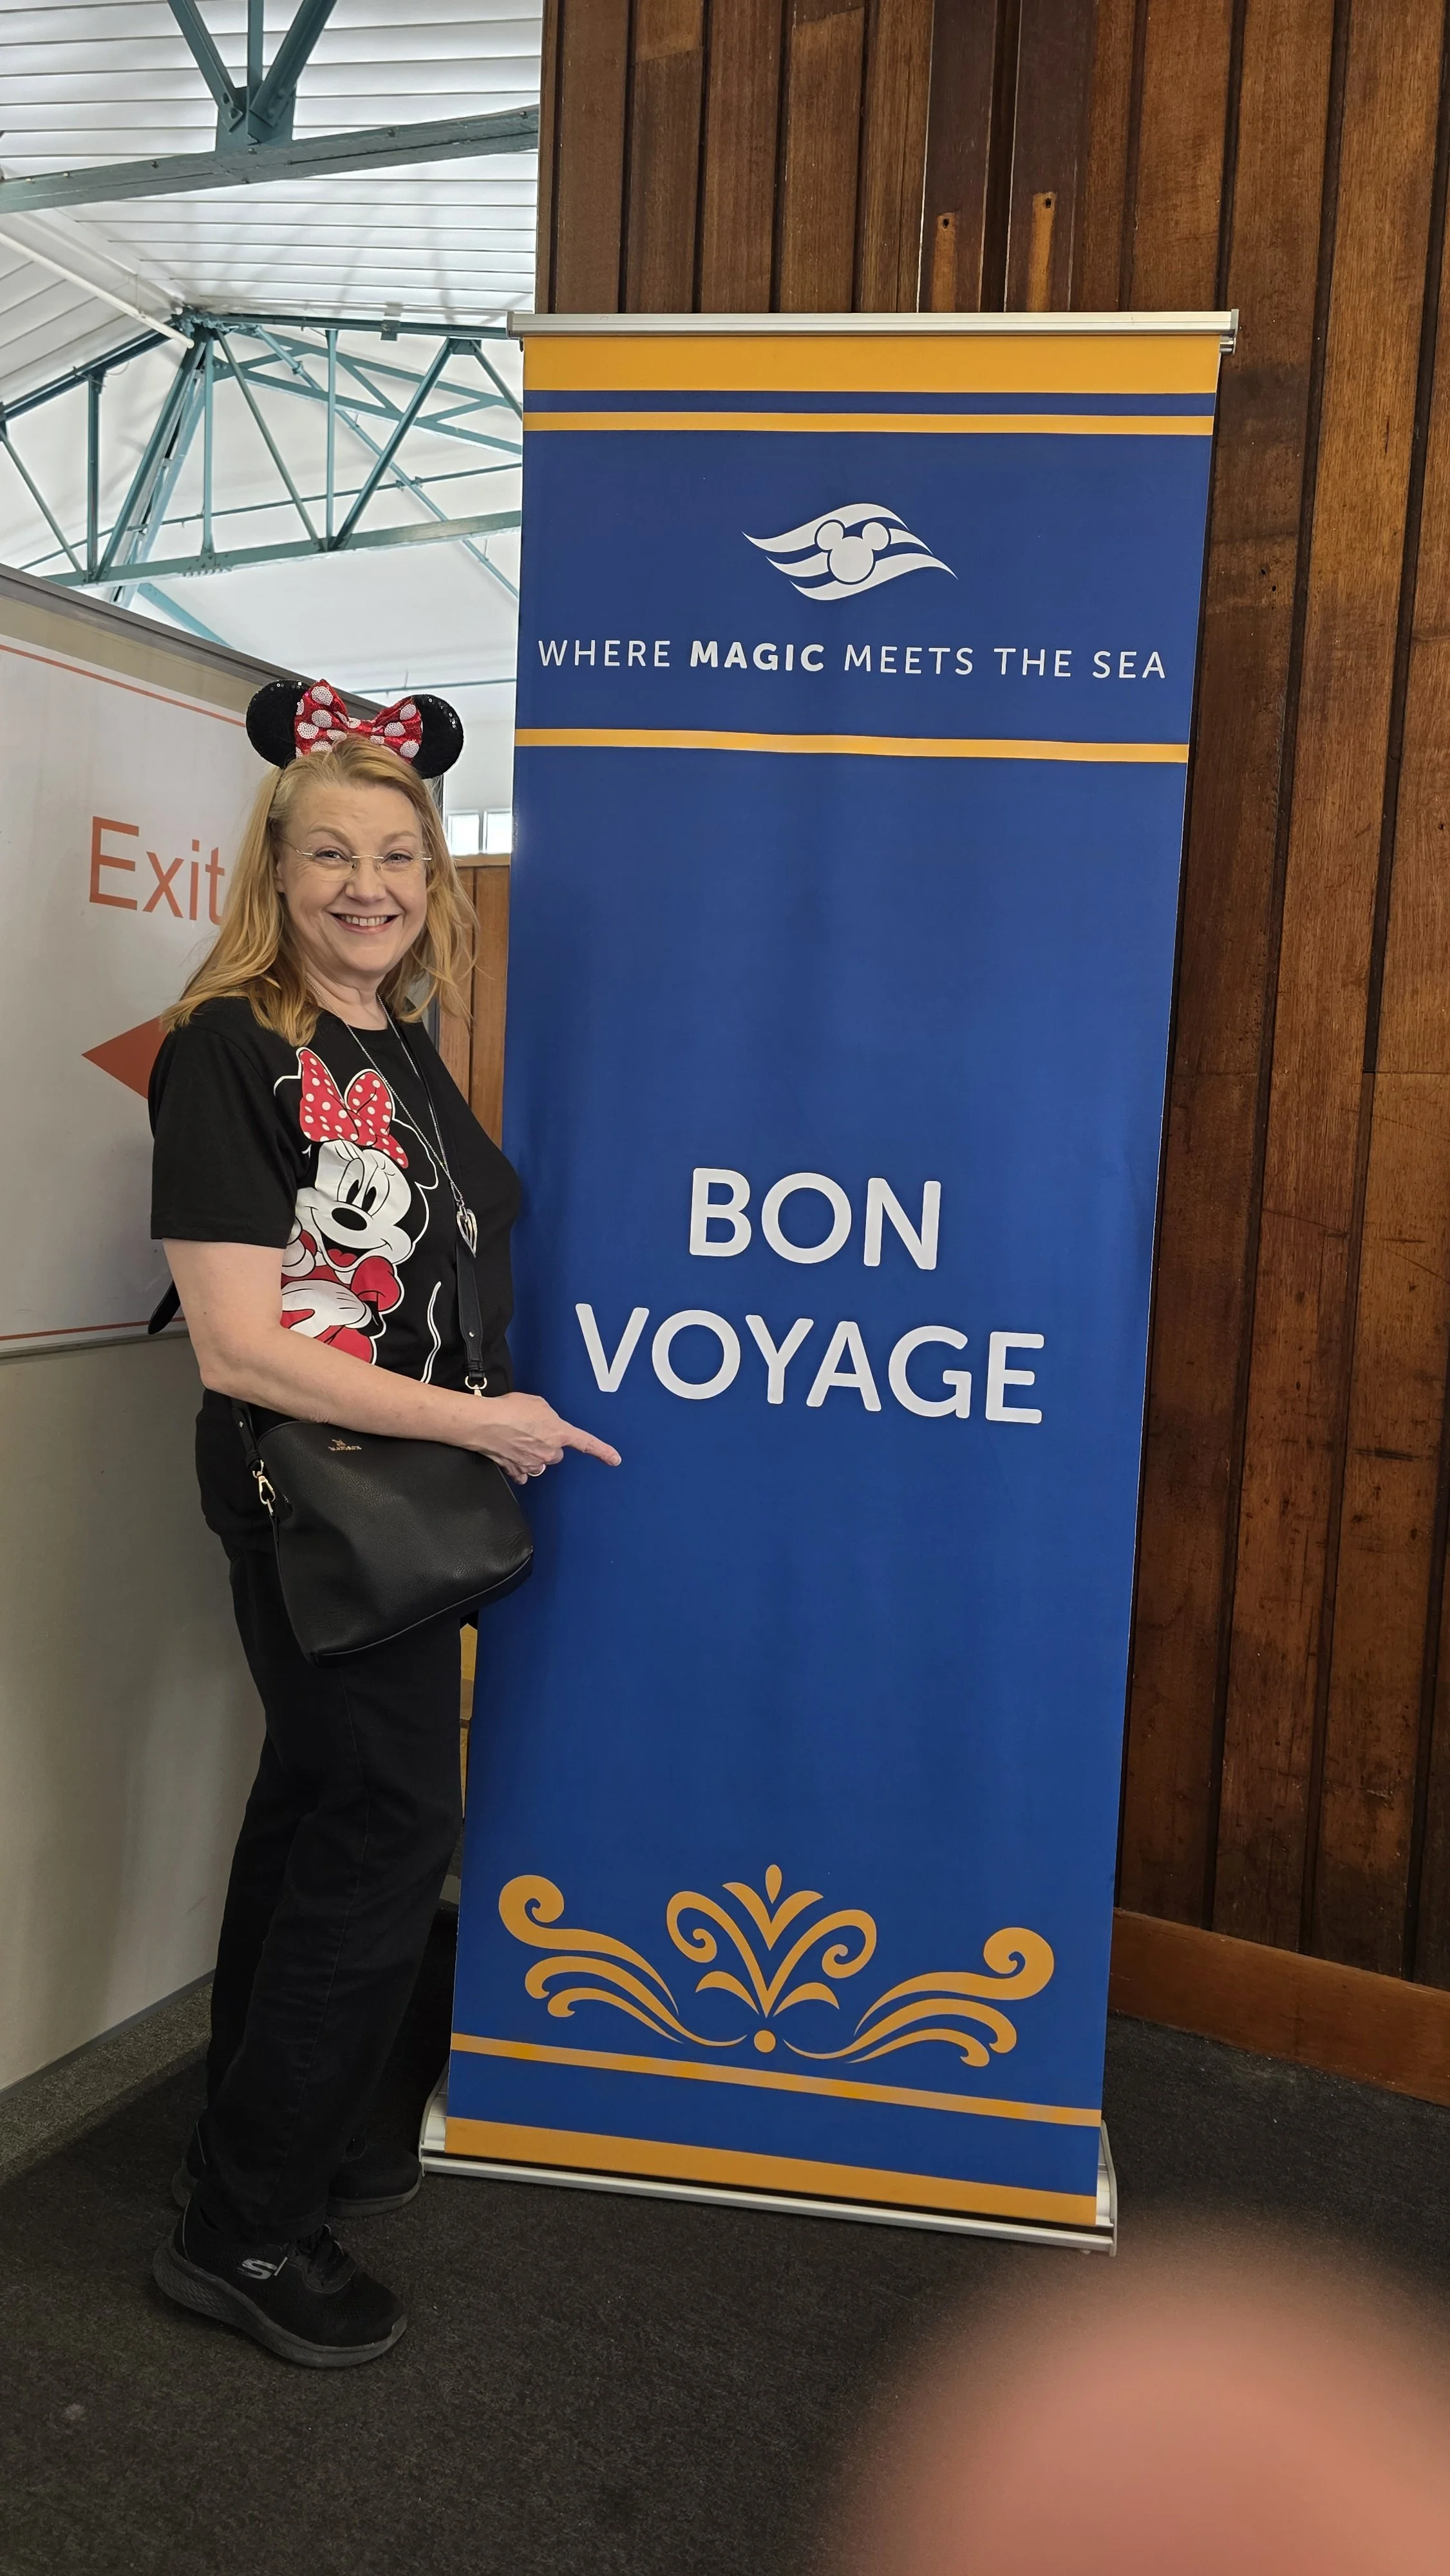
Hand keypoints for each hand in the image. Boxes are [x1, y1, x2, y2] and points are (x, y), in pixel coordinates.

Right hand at [464, 1391, 621, 1483]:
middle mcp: (549, 1452)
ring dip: (533, 1454)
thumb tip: (546, 1425)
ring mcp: (532, 1464)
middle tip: (531, 1430)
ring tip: (517, 1438)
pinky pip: (522, 1472)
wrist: (484, 1422)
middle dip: (548, 1444)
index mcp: (559, 1433)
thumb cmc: (510, 1409)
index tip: (615, 1460)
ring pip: (540, 1462)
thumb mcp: (537, 1403)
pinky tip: (510, 1452)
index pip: (587, 1444)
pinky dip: (518, 1465)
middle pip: (556, 1453)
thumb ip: (549, 1416)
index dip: (603, 1451)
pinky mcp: (515, 1470)